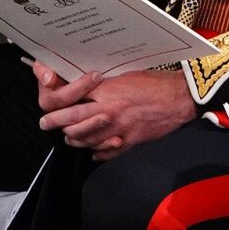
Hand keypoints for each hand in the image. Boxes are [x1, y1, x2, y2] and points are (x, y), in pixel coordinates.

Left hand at [34, 63, 195, 159]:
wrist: (181, 98)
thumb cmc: (157, 83)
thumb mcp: (126, 77)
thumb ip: (105, 87)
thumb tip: (89, 92)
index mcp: (106, 93)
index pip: (70, 103)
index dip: (55, 109)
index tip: (48, 111)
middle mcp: (108, 113)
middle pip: (72, 122)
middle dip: (56, 124)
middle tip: (47, 124)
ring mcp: (119, 130)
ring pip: (86, 140)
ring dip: (75, 139)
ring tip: (70, 136)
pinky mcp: (130, 142)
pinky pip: (106, 152)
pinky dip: (97, 152)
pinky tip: (94, 151)